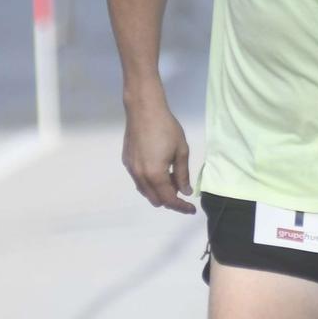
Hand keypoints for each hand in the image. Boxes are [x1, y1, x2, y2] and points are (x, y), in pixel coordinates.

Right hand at [121, 94, 194, 213]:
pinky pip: (139, 181)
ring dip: (158, 191)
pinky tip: (158, 170)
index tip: (191, 209)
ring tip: (171, 177)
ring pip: (145, 191)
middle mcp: (140, 176)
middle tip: (182, 188)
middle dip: (170, 200)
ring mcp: (131, 170)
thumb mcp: (181, 150)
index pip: (169, 199)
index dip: (181, 206)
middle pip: (155, 199)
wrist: (144, 109)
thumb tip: (184, 191)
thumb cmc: (166, 127)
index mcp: (155, 175)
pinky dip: (149, 183)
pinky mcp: (126, 162)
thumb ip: (182, 174)